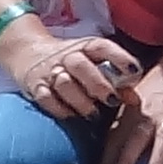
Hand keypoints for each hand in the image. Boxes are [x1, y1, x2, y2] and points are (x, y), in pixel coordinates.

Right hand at [5, 19, 134, 121]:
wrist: (28, 52)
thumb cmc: (72, 62)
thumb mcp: (92, 62)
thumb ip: (114, 79)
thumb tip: (134, 100)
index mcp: (86, 46)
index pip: (103, 47)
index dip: (120, 58)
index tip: (135, 72)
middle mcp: (68, 56)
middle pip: (82, 66)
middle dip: (98, 84)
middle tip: (112, 100)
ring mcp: (50, 71)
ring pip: (64, 83)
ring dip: (80, 100)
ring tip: (93, 115)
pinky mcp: (35, 85)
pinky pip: (45, 98)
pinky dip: (59, 109)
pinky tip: (71, 117)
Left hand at [101, 41, 162, 163]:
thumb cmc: (155, 89)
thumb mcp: (133, 100)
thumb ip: (121, 122)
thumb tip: (101, 151)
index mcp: (130, 113)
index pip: (115, 138)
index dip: (106, 159)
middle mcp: (148, 115)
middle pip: (135, 139)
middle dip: (125, 159)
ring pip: (162, 139)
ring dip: (156, 157)